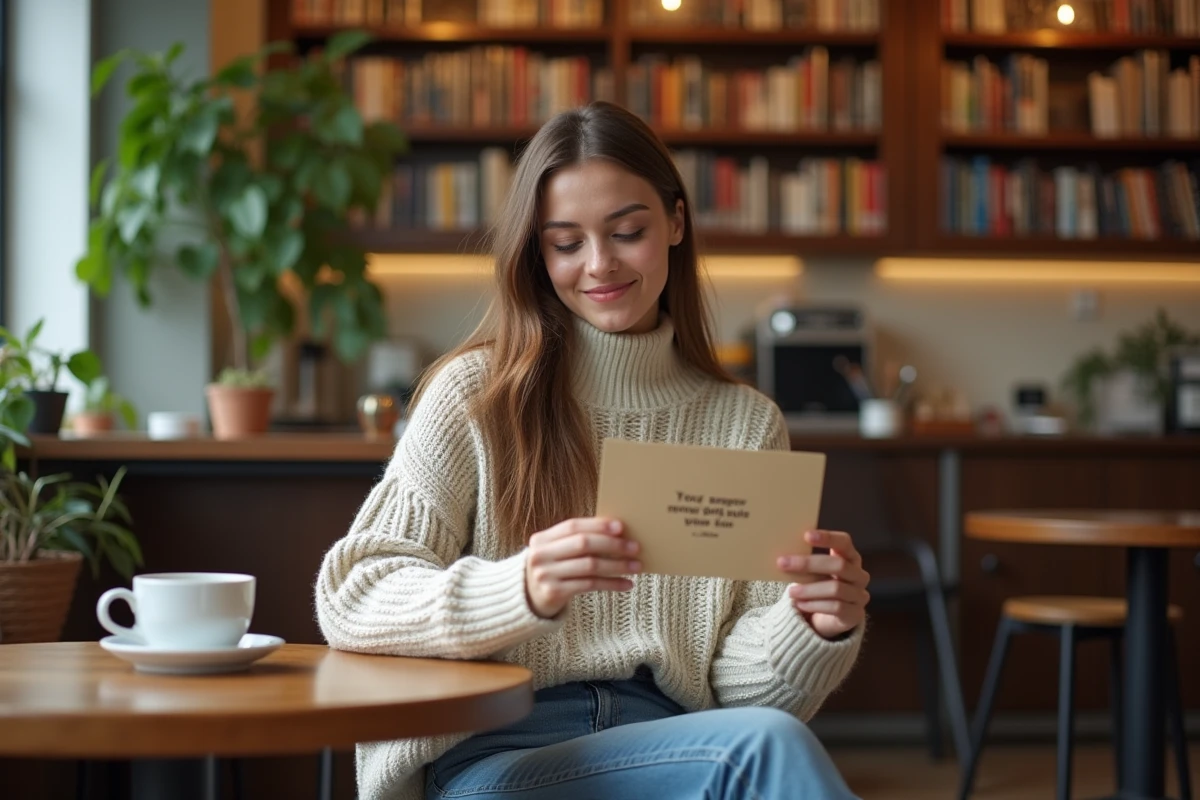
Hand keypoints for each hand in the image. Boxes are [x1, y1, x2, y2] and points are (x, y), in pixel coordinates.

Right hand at [525, 518, 640, 618]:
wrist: (528, 599)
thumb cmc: (553, 569)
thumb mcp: (556, 551)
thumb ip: (576, 540)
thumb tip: (618, 532)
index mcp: (541, 539)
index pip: (573, 526)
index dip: (598, 525)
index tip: (621, 527)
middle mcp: (541, 555)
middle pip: (583, 544)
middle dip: (612, 545)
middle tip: (635, 547)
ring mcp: (546, 575)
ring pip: (590, 566)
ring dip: (617, 566)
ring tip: (636, 566)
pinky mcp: (554, 593)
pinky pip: (590, 585)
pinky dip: (612, 584)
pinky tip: (627, 584)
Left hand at [776, 529, 869, 639]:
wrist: (828, 619)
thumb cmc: (820, 588)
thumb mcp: (814, 573)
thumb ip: (807, 563)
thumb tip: (783, 557)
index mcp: (850, 558)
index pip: (844, 542)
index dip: (828, 538)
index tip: (806, 535)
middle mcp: (859, 575)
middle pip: (838, 565)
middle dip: (808, 564)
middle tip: (783, 563)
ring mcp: (860, 596)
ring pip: (835, 588)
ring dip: (809, 589)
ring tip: (791, 592)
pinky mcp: (855, 615)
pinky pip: (836, 607)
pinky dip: (815, 605)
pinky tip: (800, 604)